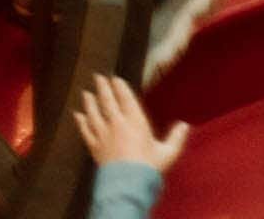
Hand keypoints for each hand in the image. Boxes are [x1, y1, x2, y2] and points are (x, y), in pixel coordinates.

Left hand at [74, 73, 189, 173]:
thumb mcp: (168, 153)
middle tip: (97, 77)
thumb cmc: (148, 168)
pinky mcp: (95, 148)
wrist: (127, 187)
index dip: (119, 87)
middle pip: (108, 102)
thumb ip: (176, 138)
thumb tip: (185, 125)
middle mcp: (117, 124)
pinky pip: (86, 131)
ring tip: (86, 93)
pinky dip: (81, 122)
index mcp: (135, 121)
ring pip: (94, 114)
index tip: (114, 78)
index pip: (126, 98)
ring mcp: (104, 136)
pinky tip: (77, 116)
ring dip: (90, 102)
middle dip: (103, 88)